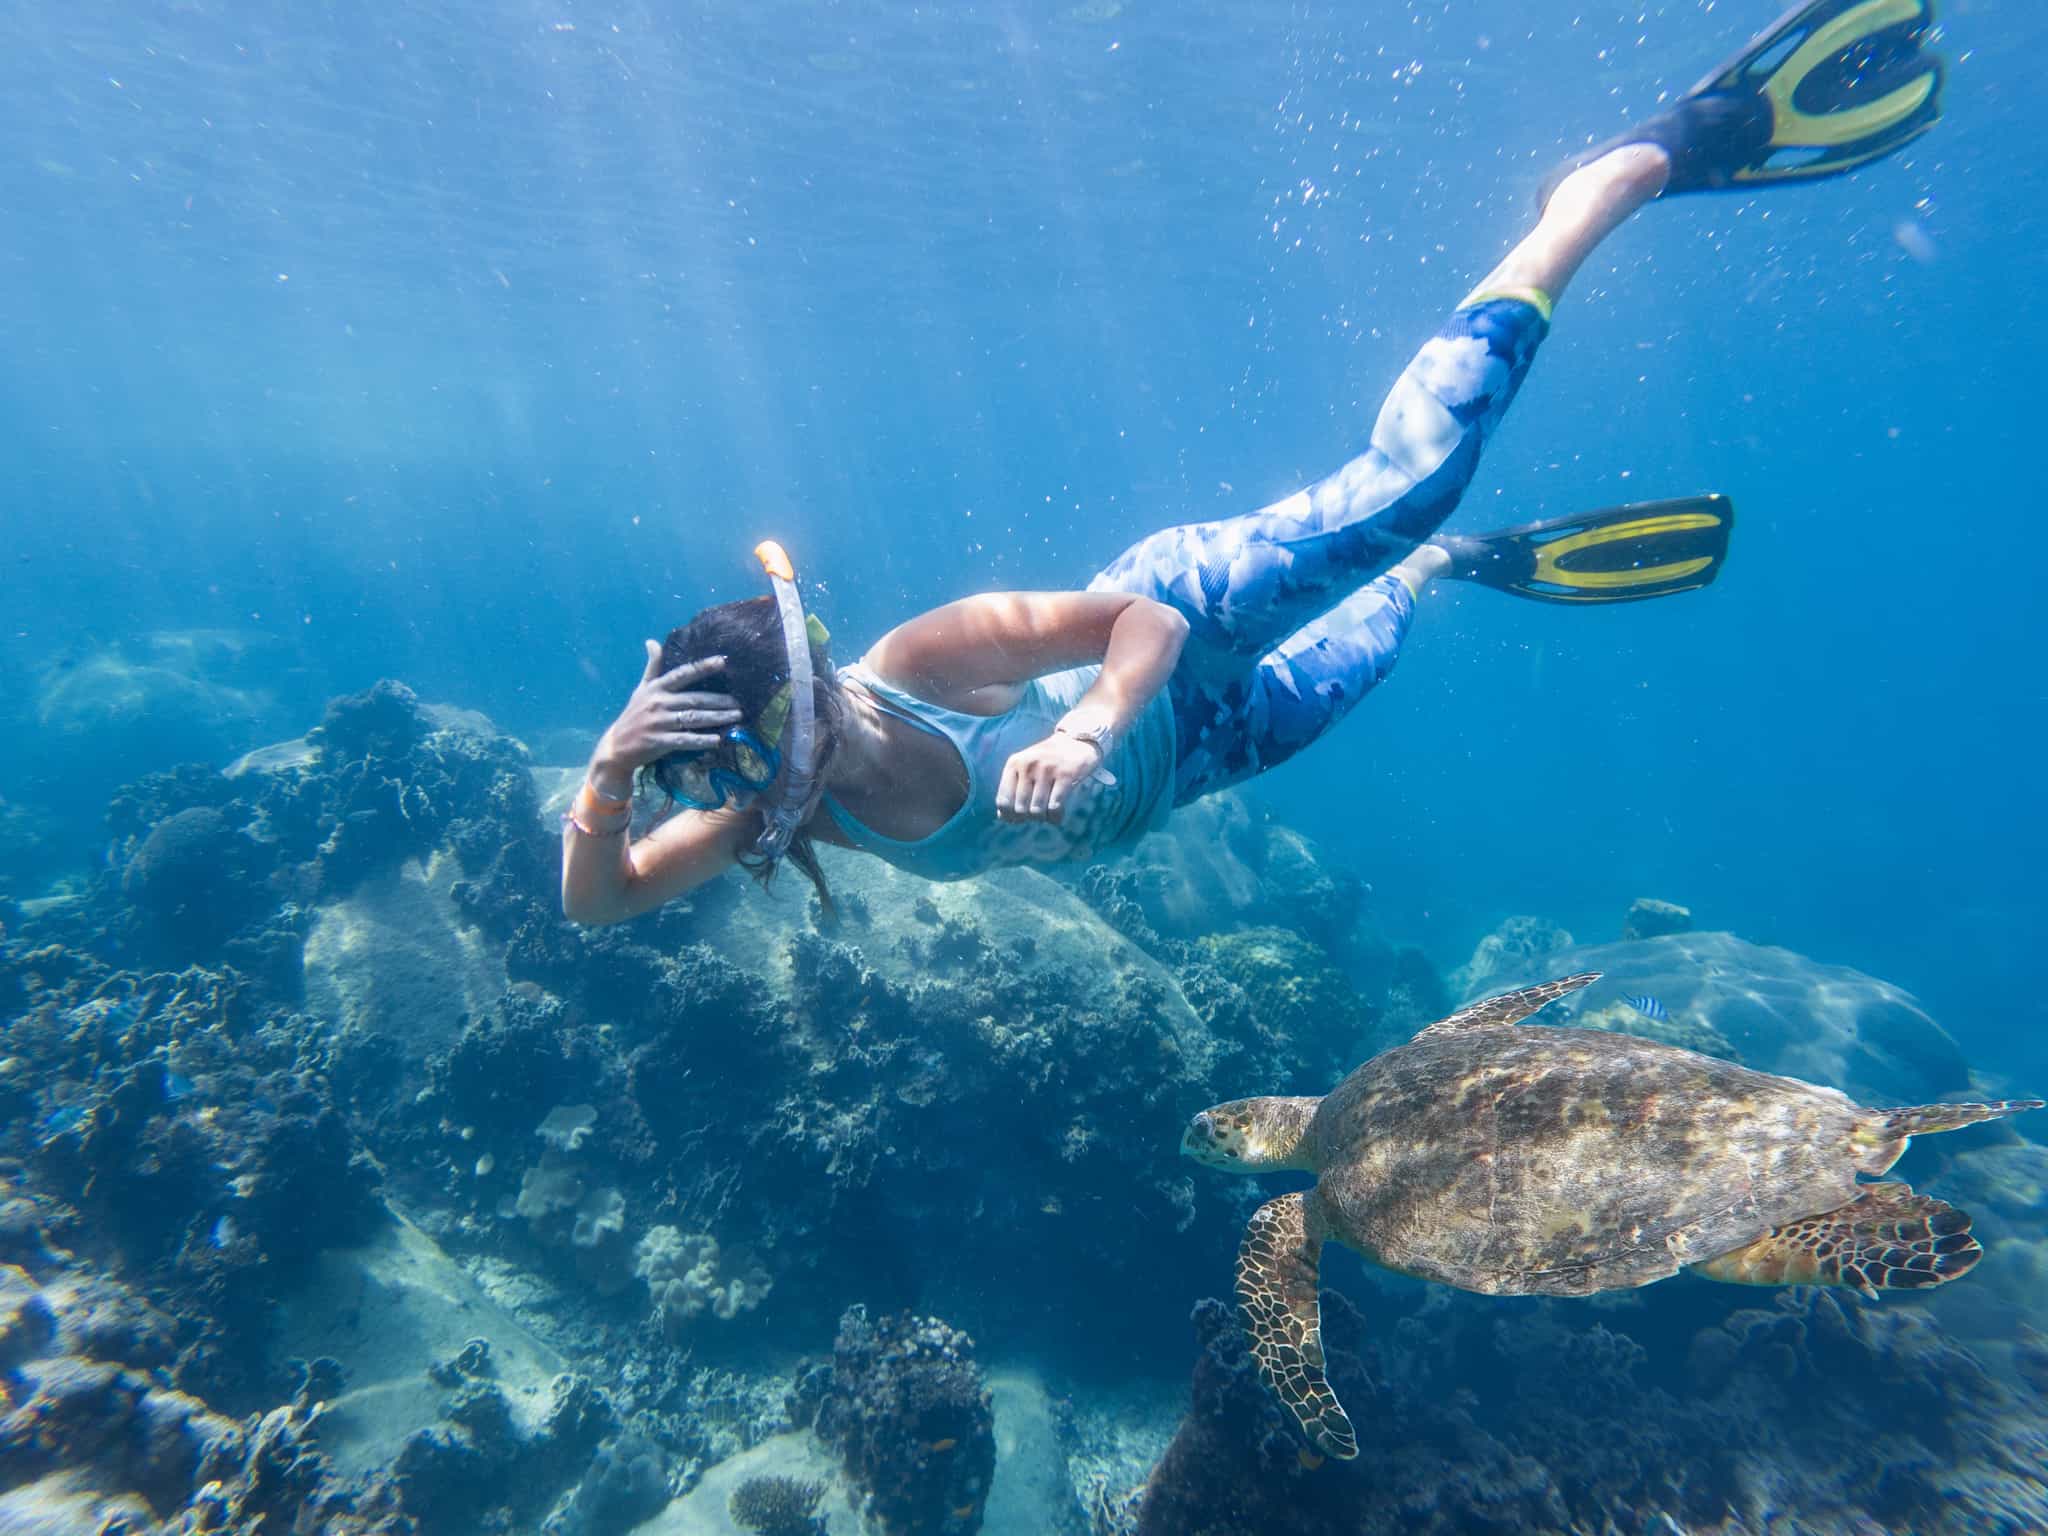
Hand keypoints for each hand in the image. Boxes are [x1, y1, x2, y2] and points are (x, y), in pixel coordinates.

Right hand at [590, 642, 743, 795]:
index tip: (722, 661)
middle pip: (694, 699)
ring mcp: (659, 723)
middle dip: (719, 700)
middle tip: (739, 701)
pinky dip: (701, 740)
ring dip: (716, 718)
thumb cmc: (634, 714)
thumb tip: (651, 641)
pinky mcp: (659, 742)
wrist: (617, 745)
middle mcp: (658, 703)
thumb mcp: (641, 688)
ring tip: (736, 716)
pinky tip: (717, 740)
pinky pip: (684, 740)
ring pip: (693, 718)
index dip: (702, 667)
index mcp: (656, 688)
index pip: (682, 674)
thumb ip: (652, 666)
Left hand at [995, 732, 1105, 824]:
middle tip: (1037, 816)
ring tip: (1048, 816)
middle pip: (1020, 808)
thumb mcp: (1025, 767)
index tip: (1018, 820)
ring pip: (1037, 810)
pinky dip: (1055, 817)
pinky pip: (1055, 807)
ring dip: (1043, 819)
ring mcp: (1047, 769)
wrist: (1077, 741)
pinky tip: (1058, 816)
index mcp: (1014, 763)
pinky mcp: (1066, 775)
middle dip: (1029, 818)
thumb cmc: (1048, 759)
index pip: (1003, 800)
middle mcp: (1028, 765)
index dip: (1009, 816)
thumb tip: (1002, 817)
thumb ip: (1013, 788)